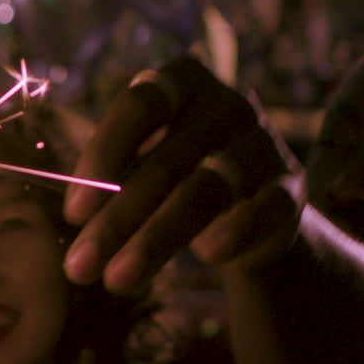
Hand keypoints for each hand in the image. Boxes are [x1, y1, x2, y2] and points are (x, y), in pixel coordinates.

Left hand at [62, 57, 304, 292]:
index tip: (73, 213)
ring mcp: (263, 143)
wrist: (251, 209)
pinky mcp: (291, 188)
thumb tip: (73, 221)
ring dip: (156, 239)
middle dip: (115, 221)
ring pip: (205, 192)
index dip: (103, 157)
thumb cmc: (172, 177)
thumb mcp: (136, 168)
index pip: (138, 107)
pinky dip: (237, 230)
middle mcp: (226, 104)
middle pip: (164, 163)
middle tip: (79, 267)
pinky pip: (266, 208)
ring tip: (117, 279)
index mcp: (180, 83)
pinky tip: (209, 255)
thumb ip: (106, 184)